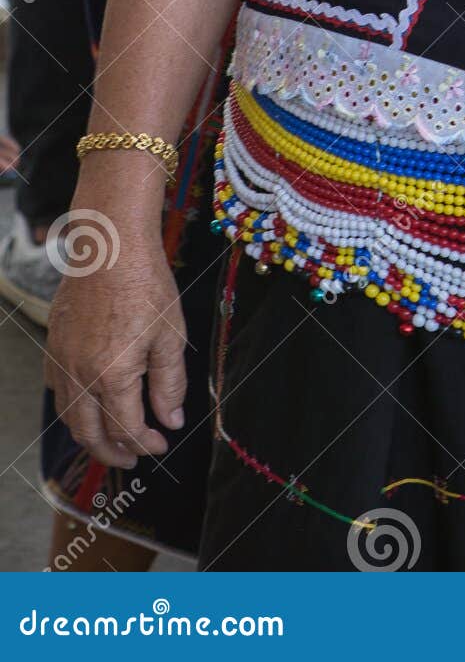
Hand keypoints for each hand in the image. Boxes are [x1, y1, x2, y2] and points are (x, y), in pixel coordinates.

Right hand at [44, 229, 186, 469]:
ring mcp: (62, 359)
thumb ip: (170, 384)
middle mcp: (80, 374)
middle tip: (133, 458)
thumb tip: (171, 420)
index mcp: (112, 375)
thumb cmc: (145, 284)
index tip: (161, 443)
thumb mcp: (171, 335)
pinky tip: (89, 403)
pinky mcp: (54, 343)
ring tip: (111, 439)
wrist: (110, 245)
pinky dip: (71, 407)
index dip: (145, 443)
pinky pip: (56, 389)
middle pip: (90, 433)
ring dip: (89, 434)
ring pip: (68, 415)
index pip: (127, 429)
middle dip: (112, 453)